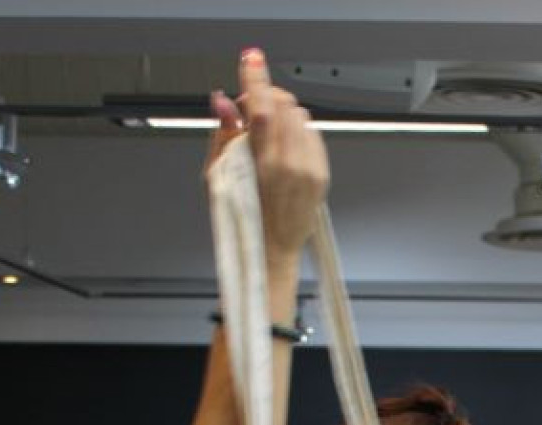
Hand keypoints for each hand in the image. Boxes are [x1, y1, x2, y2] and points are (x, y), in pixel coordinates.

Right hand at [222, 49, 328, 259]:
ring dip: (282, 115)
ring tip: (267, 134)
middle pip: (283, 105)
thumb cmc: (243, 218)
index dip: (256, 77)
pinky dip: (298, 132)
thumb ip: (223, 134)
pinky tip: (285, 147)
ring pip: (300, 117)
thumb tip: (223, 101)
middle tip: (249, 112)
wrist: (272, 250)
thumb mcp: (219, 176)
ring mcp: (309, 170)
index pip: (261, 107)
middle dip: (265, 98)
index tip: (252, 58)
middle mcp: (290, 165)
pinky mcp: (321, 175)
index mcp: (262, 164)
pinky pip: (313, 135)